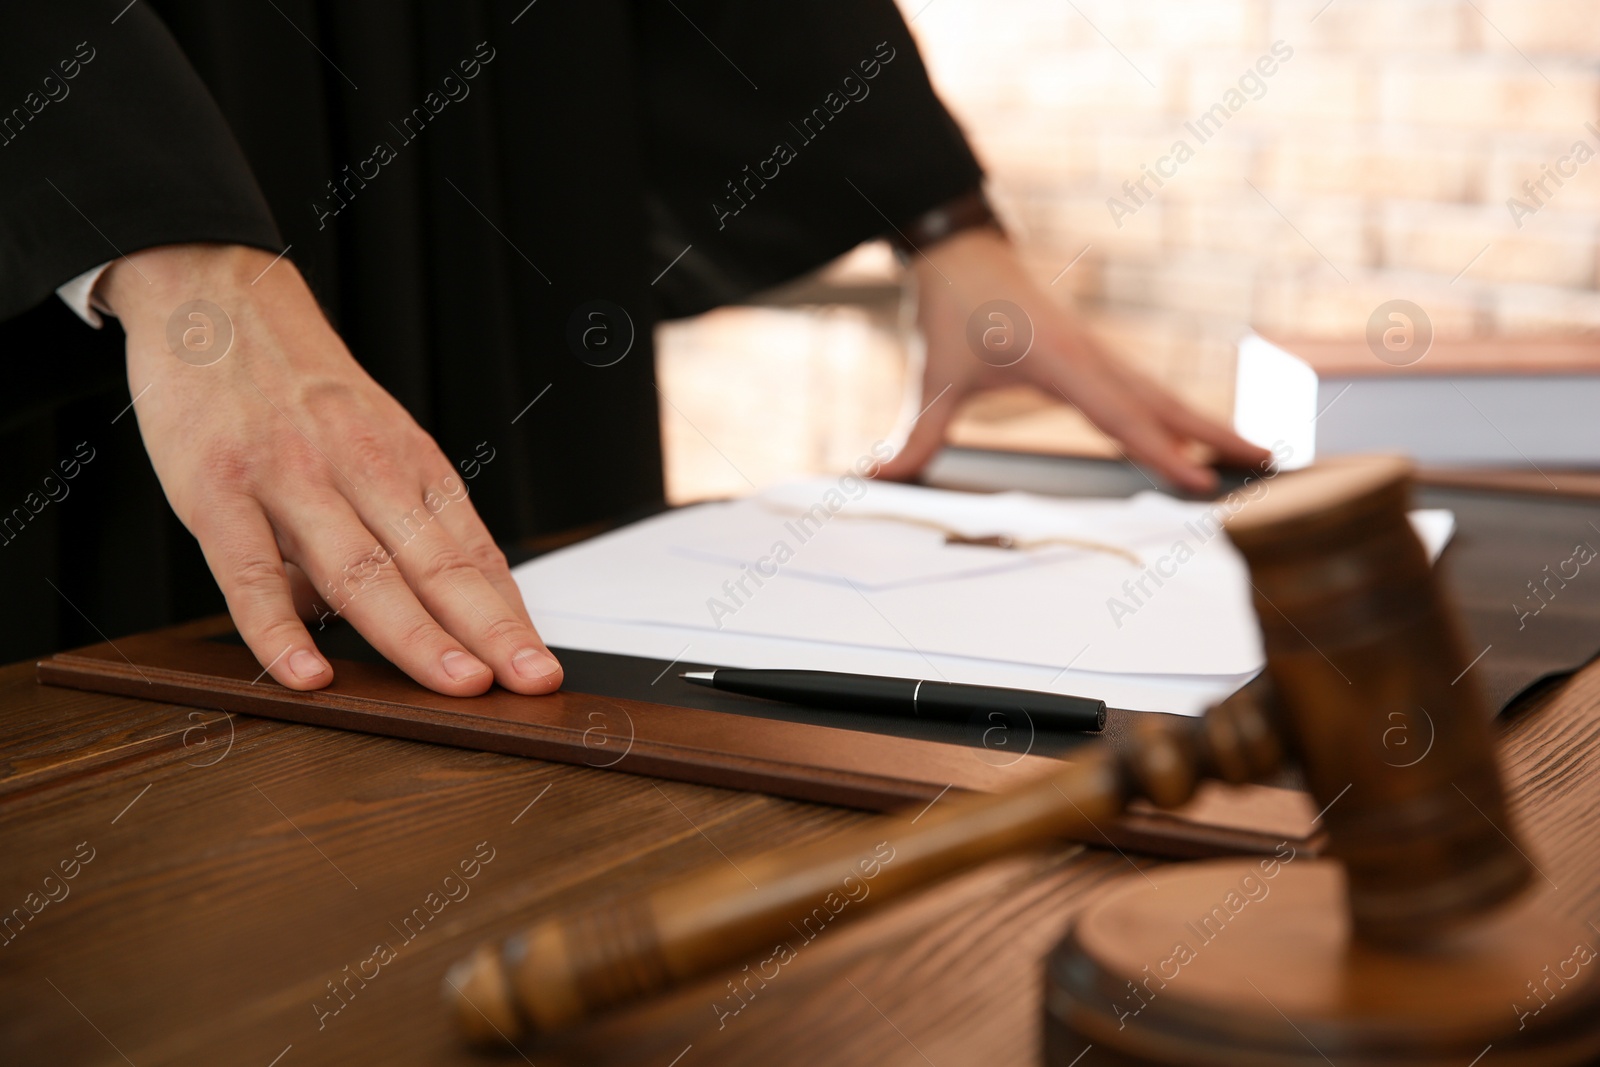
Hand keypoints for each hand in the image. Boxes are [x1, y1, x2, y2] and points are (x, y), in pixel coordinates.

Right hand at [101, 243, 562, 695]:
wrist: (214, 295)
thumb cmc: (298, 387)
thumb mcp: (369, 439)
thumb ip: (390, 525)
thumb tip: (414, 616)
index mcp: (408, 462)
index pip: (471, 552)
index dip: (509, 614)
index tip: (540, 665)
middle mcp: (363, 468)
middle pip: (434, 563)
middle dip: (488, 629)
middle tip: (529, 681)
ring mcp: (291, 478)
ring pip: (360, 570)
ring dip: (412, 633)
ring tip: (455, 684)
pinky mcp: (217, 489)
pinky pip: (250, 571)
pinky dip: (278, 627)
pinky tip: (307, 674)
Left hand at [878, 229, 1270, 491]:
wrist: (961, 250)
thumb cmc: (952, 306)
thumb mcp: (933, 373)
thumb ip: (917, 433)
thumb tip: (879, 475)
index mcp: (1060, 357)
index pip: (1118, 416)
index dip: (1159, 452)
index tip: (1198, 481)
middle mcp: (1091, 353)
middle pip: (1162, 402)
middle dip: (1214, 435)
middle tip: (1266, 464)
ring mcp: (1097, 351)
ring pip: (1161, 393)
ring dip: (1206, 423)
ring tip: (1253, 453)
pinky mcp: (1093, 353)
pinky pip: (1143, 388)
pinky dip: (1175, 411)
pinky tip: (1194, 434)